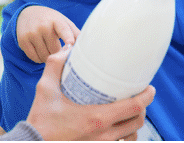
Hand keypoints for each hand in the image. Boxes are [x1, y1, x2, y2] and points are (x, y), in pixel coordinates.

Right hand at [17, 6, 79, 62]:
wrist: (27, 13)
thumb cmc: (50, 19)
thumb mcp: (63, 21)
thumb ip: (75, 33)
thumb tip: (88, 48)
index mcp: (56, 20)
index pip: (65, 32)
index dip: (69, 41)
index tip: (71, 48)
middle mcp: (43, 26)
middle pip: (55, 50)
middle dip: (58, 53)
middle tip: (59, 50)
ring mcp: (32, 33)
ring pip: (44, 56)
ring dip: (48, 57)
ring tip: (49, 50)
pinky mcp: (23, 41)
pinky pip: (34, 58)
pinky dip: (39, 59)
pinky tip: (41, 52)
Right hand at [26, 46, 155, 140]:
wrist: (34, 142)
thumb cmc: (41, 118)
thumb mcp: (45, 88)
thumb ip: (55, 65)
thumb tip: (68, 49)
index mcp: (96, 118)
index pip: (133, 108)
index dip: (146, 97)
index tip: (149, 88)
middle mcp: (104, 135)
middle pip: (137, 121)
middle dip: (143, 107)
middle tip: (139, 95)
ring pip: (132, 135)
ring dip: (134, 122)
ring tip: (131, 110)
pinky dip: (125, 134)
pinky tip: (120, 126)